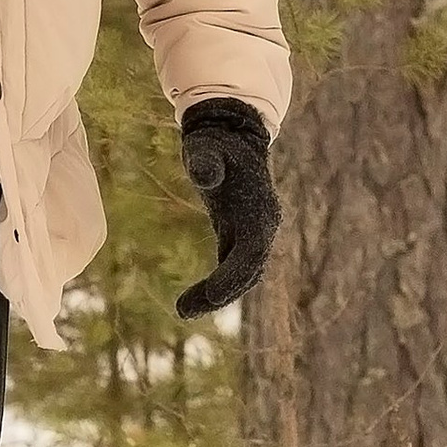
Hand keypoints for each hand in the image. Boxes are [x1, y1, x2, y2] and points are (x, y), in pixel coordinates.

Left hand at [175, 98, 278, 319]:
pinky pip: (234, 267)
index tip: (210, 295)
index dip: (233, 276)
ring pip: (244, 274)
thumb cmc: (216, 141)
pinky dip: (218, 285)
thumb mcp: (207, 146)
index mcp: (259, 209)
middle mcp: (263, 225)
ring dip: (218, 295)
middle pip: (250, 270)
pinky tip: (194, 300)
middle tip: (184, 311)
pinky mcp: (241, 234)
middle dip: (222, 293)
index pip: (251, 252)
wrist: (231, 136)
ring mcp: (255, 231)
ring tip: (183, 309)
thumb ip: (205, 160)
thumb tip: (203, 176)